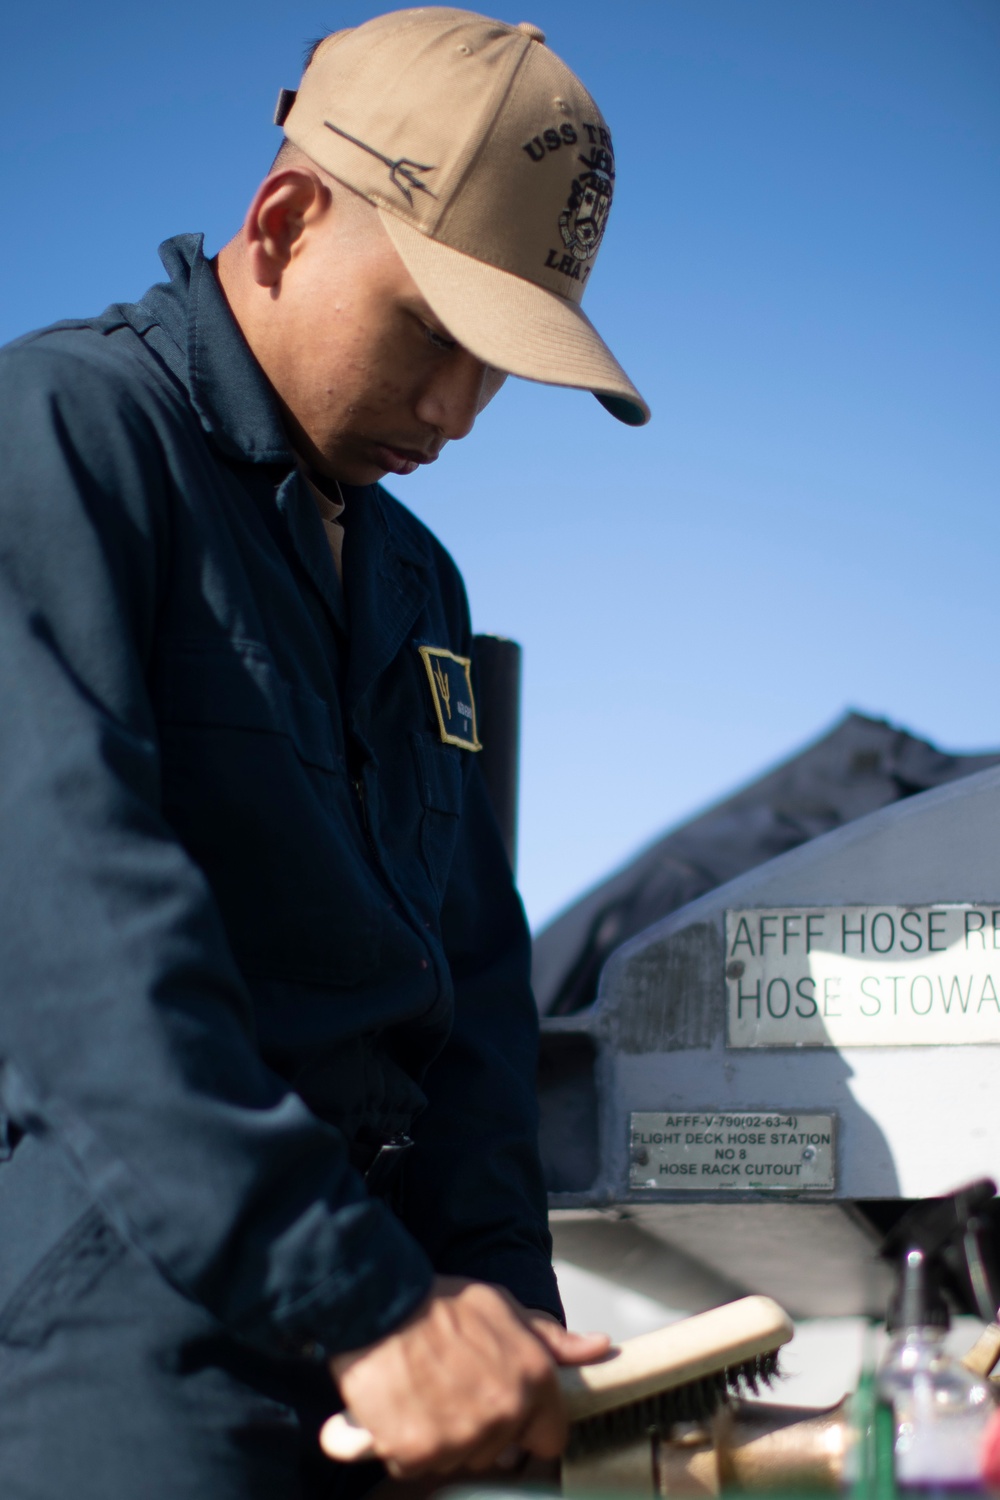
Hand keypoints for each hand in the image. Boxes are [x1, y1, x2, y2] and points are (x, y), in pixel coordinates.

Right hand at [329, 1276, 608, 1477]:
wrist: (376, 1304)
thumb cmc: (437, 1303)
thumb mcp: (501, 1306)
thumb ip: (549, 1338)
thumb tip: (597, 1347)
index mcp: (533, 1377)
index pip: (550, 1437)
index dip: (527, 1426)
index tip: (505, 1412)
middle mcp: (504, 1411)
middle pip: (498, 1452)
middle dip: (479, 1428)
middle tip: (452, 1387)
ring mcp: (461, 1436)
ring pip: (457, 1460)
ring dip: (441, 1438)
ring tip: (424, 1393)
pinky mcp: (418, 1452)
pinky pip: (414, 1465)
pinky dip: (403, 1444)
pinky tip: (400, 1408)